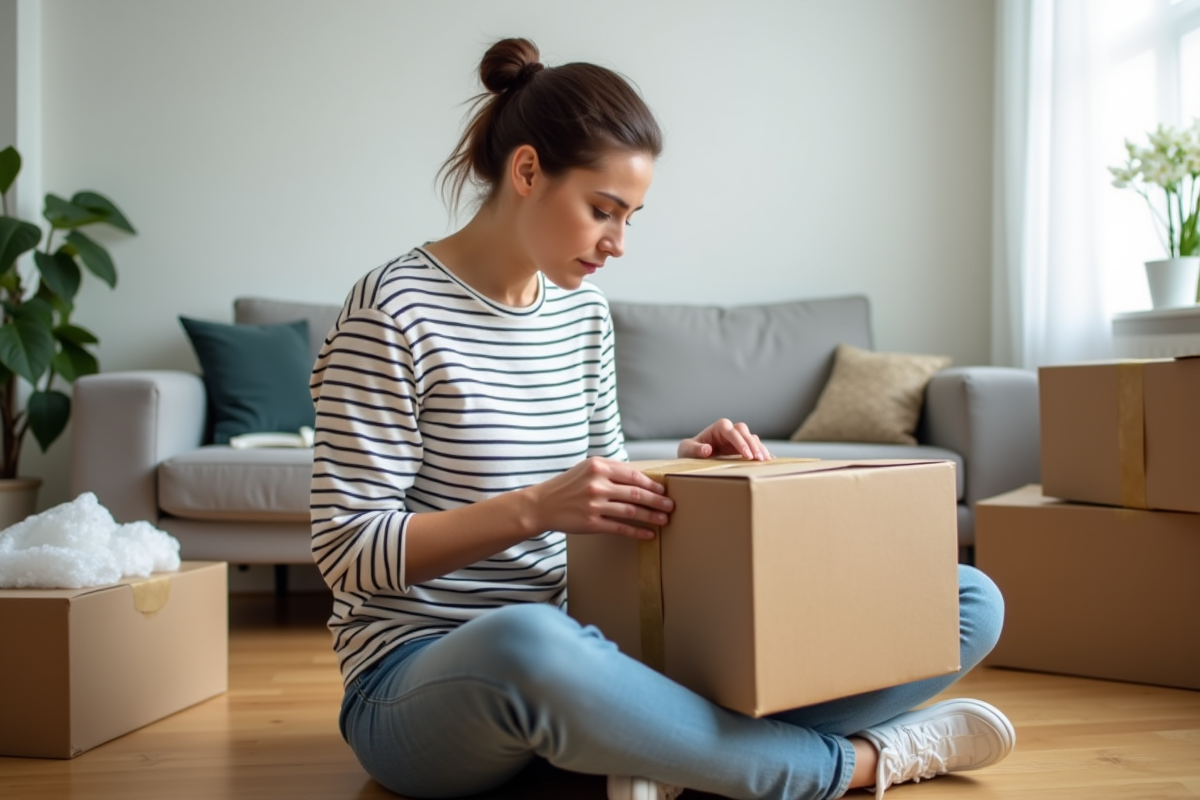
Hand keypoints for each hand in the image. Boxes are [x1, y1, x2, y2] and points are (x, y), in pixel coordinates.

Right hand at [526, 457, 674, 539]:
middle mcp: (597, 484)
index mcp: (598, 467)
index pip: (633, 475)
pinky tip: (648, 534)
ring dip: (651, 516)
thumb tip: (639, 477)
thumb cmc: (567, 485)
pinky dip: (637, 531)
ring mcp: (594, 504)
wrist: (542, 504)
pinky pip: (620, 528)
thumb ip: (610, 470)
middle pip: (636, 493)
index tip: (664, 489)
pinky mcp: (591, 523)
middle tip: (671, 505)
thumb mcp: (586, 468)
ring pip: (631, 511)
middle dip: (657, 500)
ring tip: (664, 519)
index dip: (652, 483)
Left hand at [677, 418, 772, 460]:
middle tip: (758, 459)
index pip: (732, 431)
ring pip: (752, 438)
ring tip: (765, 461)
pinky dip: (762, 452)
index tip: (746, 455)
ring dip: (760, 448)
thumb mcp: (687, 450)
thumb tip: (707, 449)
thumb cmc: (689, 451)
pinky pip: (755, 446)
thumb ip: (695, 449)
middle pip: (745, 433)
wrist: (693, 455)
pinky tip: (770, 460)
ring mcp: (737, 438)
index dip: (740, 442)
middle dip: (752, 445)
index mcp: (718, 427)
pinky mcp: (742, 446)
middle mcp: (730, 430)